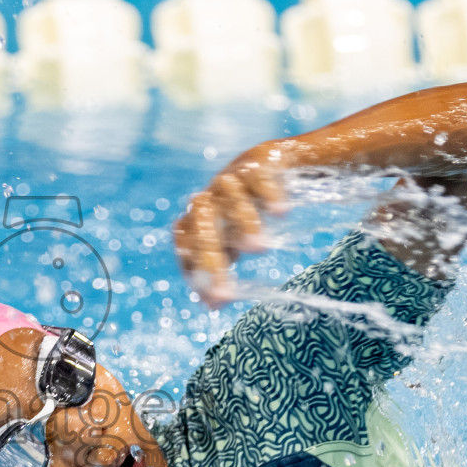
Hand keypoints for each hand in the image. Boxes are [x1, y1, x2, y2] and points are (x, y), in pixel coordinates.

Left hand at [171, 141, 292, 307]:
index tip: (211, 296)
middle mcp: (211, 196)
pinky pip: (258, 176)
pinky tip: (281, 213)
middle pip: (201, 223)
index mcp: (198, 217)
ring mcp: (233, 176)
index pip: (184, 241)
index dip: (191, 267)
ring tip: (259, 249)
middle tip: (226, 293)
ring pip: (229, 196)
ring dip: (241, 221)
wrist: (271, 162)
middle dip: (210, 256)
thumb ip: (221, 267)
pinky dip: (268, 193)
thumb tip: (212, 305)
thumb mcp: (231, 242)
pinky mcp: (259, 160)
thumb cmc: (245, 212)